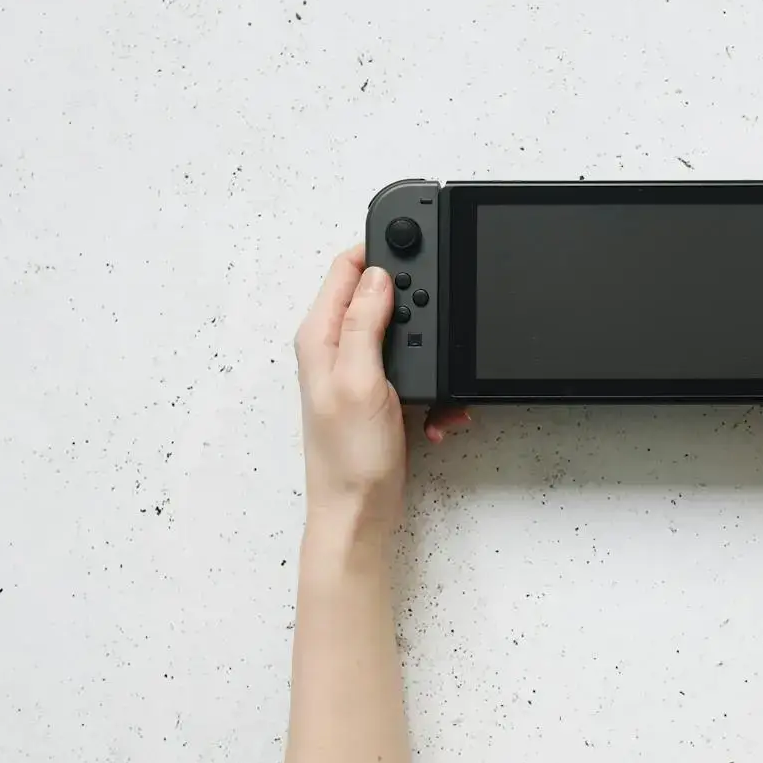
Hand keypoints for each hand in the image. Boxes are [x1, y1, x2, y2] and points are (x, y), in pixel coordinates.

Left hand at [293, 246, 468, 547]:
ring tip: (438, 386)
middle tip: (441, 327)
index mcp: (321, 336)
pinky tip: (438, 413)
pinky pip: (420, 371)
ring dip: (434, 355)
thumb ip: (365, 323)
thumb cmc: (349, 459)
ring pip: (410, 334)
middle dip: (422, 309)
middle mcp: (337, 348)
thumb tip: (378, 274)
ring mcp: (361, 371)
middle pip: (384, 295)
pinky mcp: (383, 394)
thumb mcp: (359, 380)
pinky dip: (436, 389)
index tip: (419, 248)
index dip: (382, 251)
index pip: (348, 266)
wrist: (358, 514)